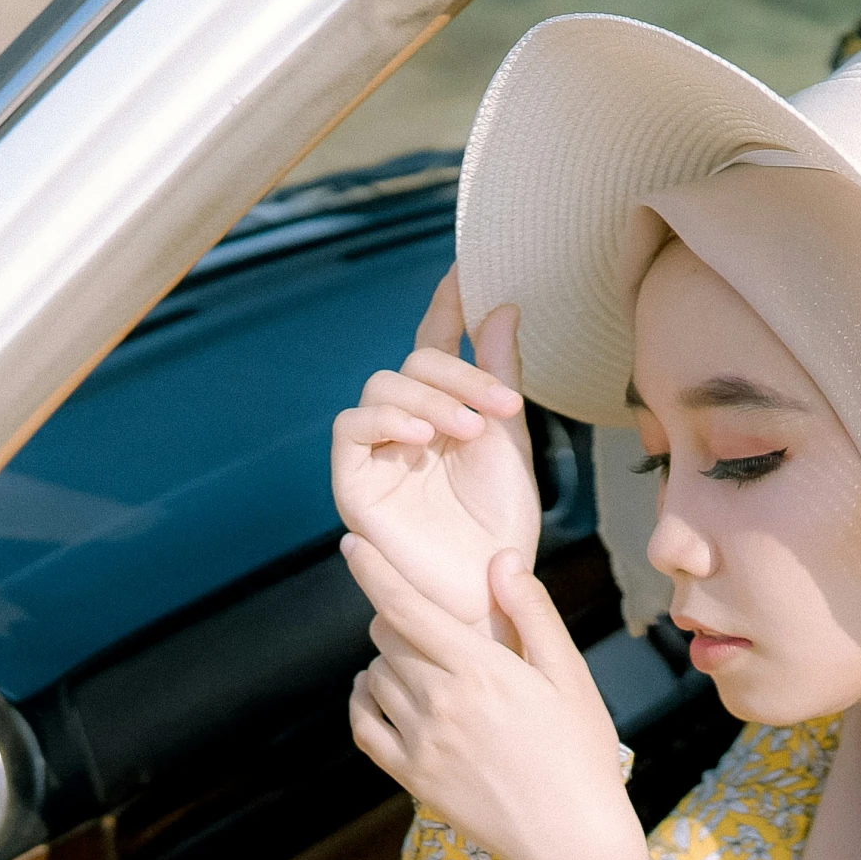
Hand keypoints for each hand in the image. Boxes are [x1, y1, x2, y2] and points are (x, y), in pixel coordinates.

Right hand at [332, 267, 537, 635]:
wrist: (487, 590)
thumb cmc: (499, 526)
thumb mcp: (509, 442)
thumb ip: (499, 376)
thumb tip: (500, 307)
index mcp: (444, 412)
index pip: (436, 346)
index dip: (446, 307)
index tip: (464, 269)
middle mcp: (406, 425)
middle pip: (413, 364)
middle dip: (458, 375)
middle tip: (500, 407)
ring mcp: (376, 451)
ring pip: (383, 388)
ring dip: (429, 399)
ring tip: (469, 430)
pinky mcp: (353, 481)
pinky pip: (351, 430)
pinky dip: (384, 421)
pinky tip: (420, 437)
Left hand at [345, 538, 649, 859]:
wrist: (571, 838)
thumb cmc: (580, 753)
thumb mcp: (569, 674)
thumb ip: (530, 612)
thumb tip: (500, 558)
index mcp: (480, 669)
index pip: (405, 606)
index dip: (372, 570)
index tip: (352, 545)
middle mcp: (441, 702)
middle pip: (386, 637)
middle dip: (401, 621)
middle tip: (434, 630)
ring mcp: (421, 742)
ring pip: (375, 676)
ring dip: (389, 661)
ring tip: (427, 669)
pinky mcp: (411, 776)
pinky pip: (363, 726)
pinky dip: (364, 701)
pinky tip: (381, 695)